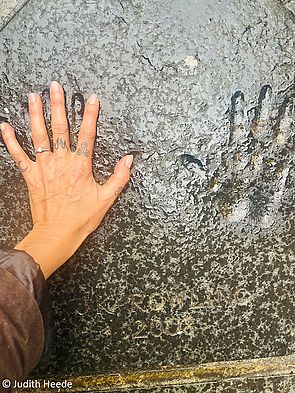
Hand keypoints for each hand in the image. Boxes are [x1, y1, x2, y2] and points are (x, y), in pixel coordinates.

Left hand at [0, 81, 132, 277]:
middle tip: (55, 86)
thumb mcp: (106, 199)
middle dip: (58, 105)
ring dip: (35, 115)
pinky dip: (10, 141)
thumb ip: (119, 177)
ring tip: (33, 97)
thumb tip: (129, 160)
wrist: (58, 234)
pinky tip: (5, 126)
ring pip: (39, 136)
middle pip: (60, 128)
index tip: (92, 98)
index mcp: (81, 167)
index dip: (90, 115)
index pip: (87, 135)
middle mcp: (61, 163)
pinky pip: (18, 156)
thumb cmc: (81, 218)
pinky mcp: (31, 176)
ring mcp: (44, 168)